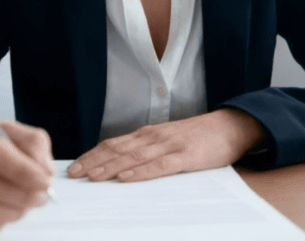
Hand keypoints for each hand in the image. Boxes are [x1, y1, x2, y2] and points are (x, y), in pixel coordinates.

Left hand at [66, 109, 266, 182]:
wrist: (230, 126)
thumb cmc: (197, 137)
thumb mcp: (167, 140)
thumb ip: (146, 150)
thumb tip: (119, 165)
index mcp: (147, 134)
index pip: (113, 144)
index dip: (92, 155)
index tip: (74, 167)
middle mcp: (153, 137)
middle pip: (117, 150)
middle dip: (94, 162)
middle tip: (74, 174)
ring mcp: (169, 145)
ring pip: (133, 157)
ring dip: (111, 167)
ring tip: (93, 177)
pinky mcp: (185, 156)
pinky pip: (159, 165)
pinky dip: (141, 172)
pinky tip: (126, 178)